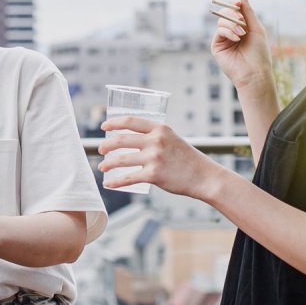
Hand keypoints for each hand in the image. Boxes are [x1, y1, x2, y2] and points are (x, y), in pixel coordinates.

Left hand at [99, 116, 229, 201]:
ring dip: (108, 163)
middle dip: (106, 145)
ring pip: (121, 160)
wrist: (204, 177)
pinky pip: (128, 178)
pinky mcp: (153, 175)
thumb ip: (155, 138)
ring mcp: (154, 158)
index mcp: (160, 128)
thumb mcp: (173, 139)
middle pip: (121, 139)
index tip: (104, 126)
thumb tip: (134, 141)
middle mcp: (155, 140)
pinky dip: (116, 182)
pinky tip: (108, 184)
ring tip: (102, 166)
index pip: (130, 120)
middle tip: (100, 149)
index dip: (114, 122)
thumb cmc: (188, 159)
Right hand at [210, 0, 273, 92]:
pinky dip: (228, 31)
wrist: (255, 72)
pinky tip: (236, 38)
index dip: (235, 5)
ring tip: (242, 34)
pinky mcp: (217, 46)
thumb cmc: (259, 53)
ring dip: (232, 24)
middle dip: (233, 14)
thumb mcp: (256, 28)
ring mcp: (224, 39)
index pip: (235, 11)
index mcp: (243, 27)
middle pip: (226, 14)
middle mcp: (232, 32)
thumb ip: (248, 12)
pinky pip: (219, 31)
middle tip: (241, 20)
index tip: (238, 3)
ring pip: (222, 21)